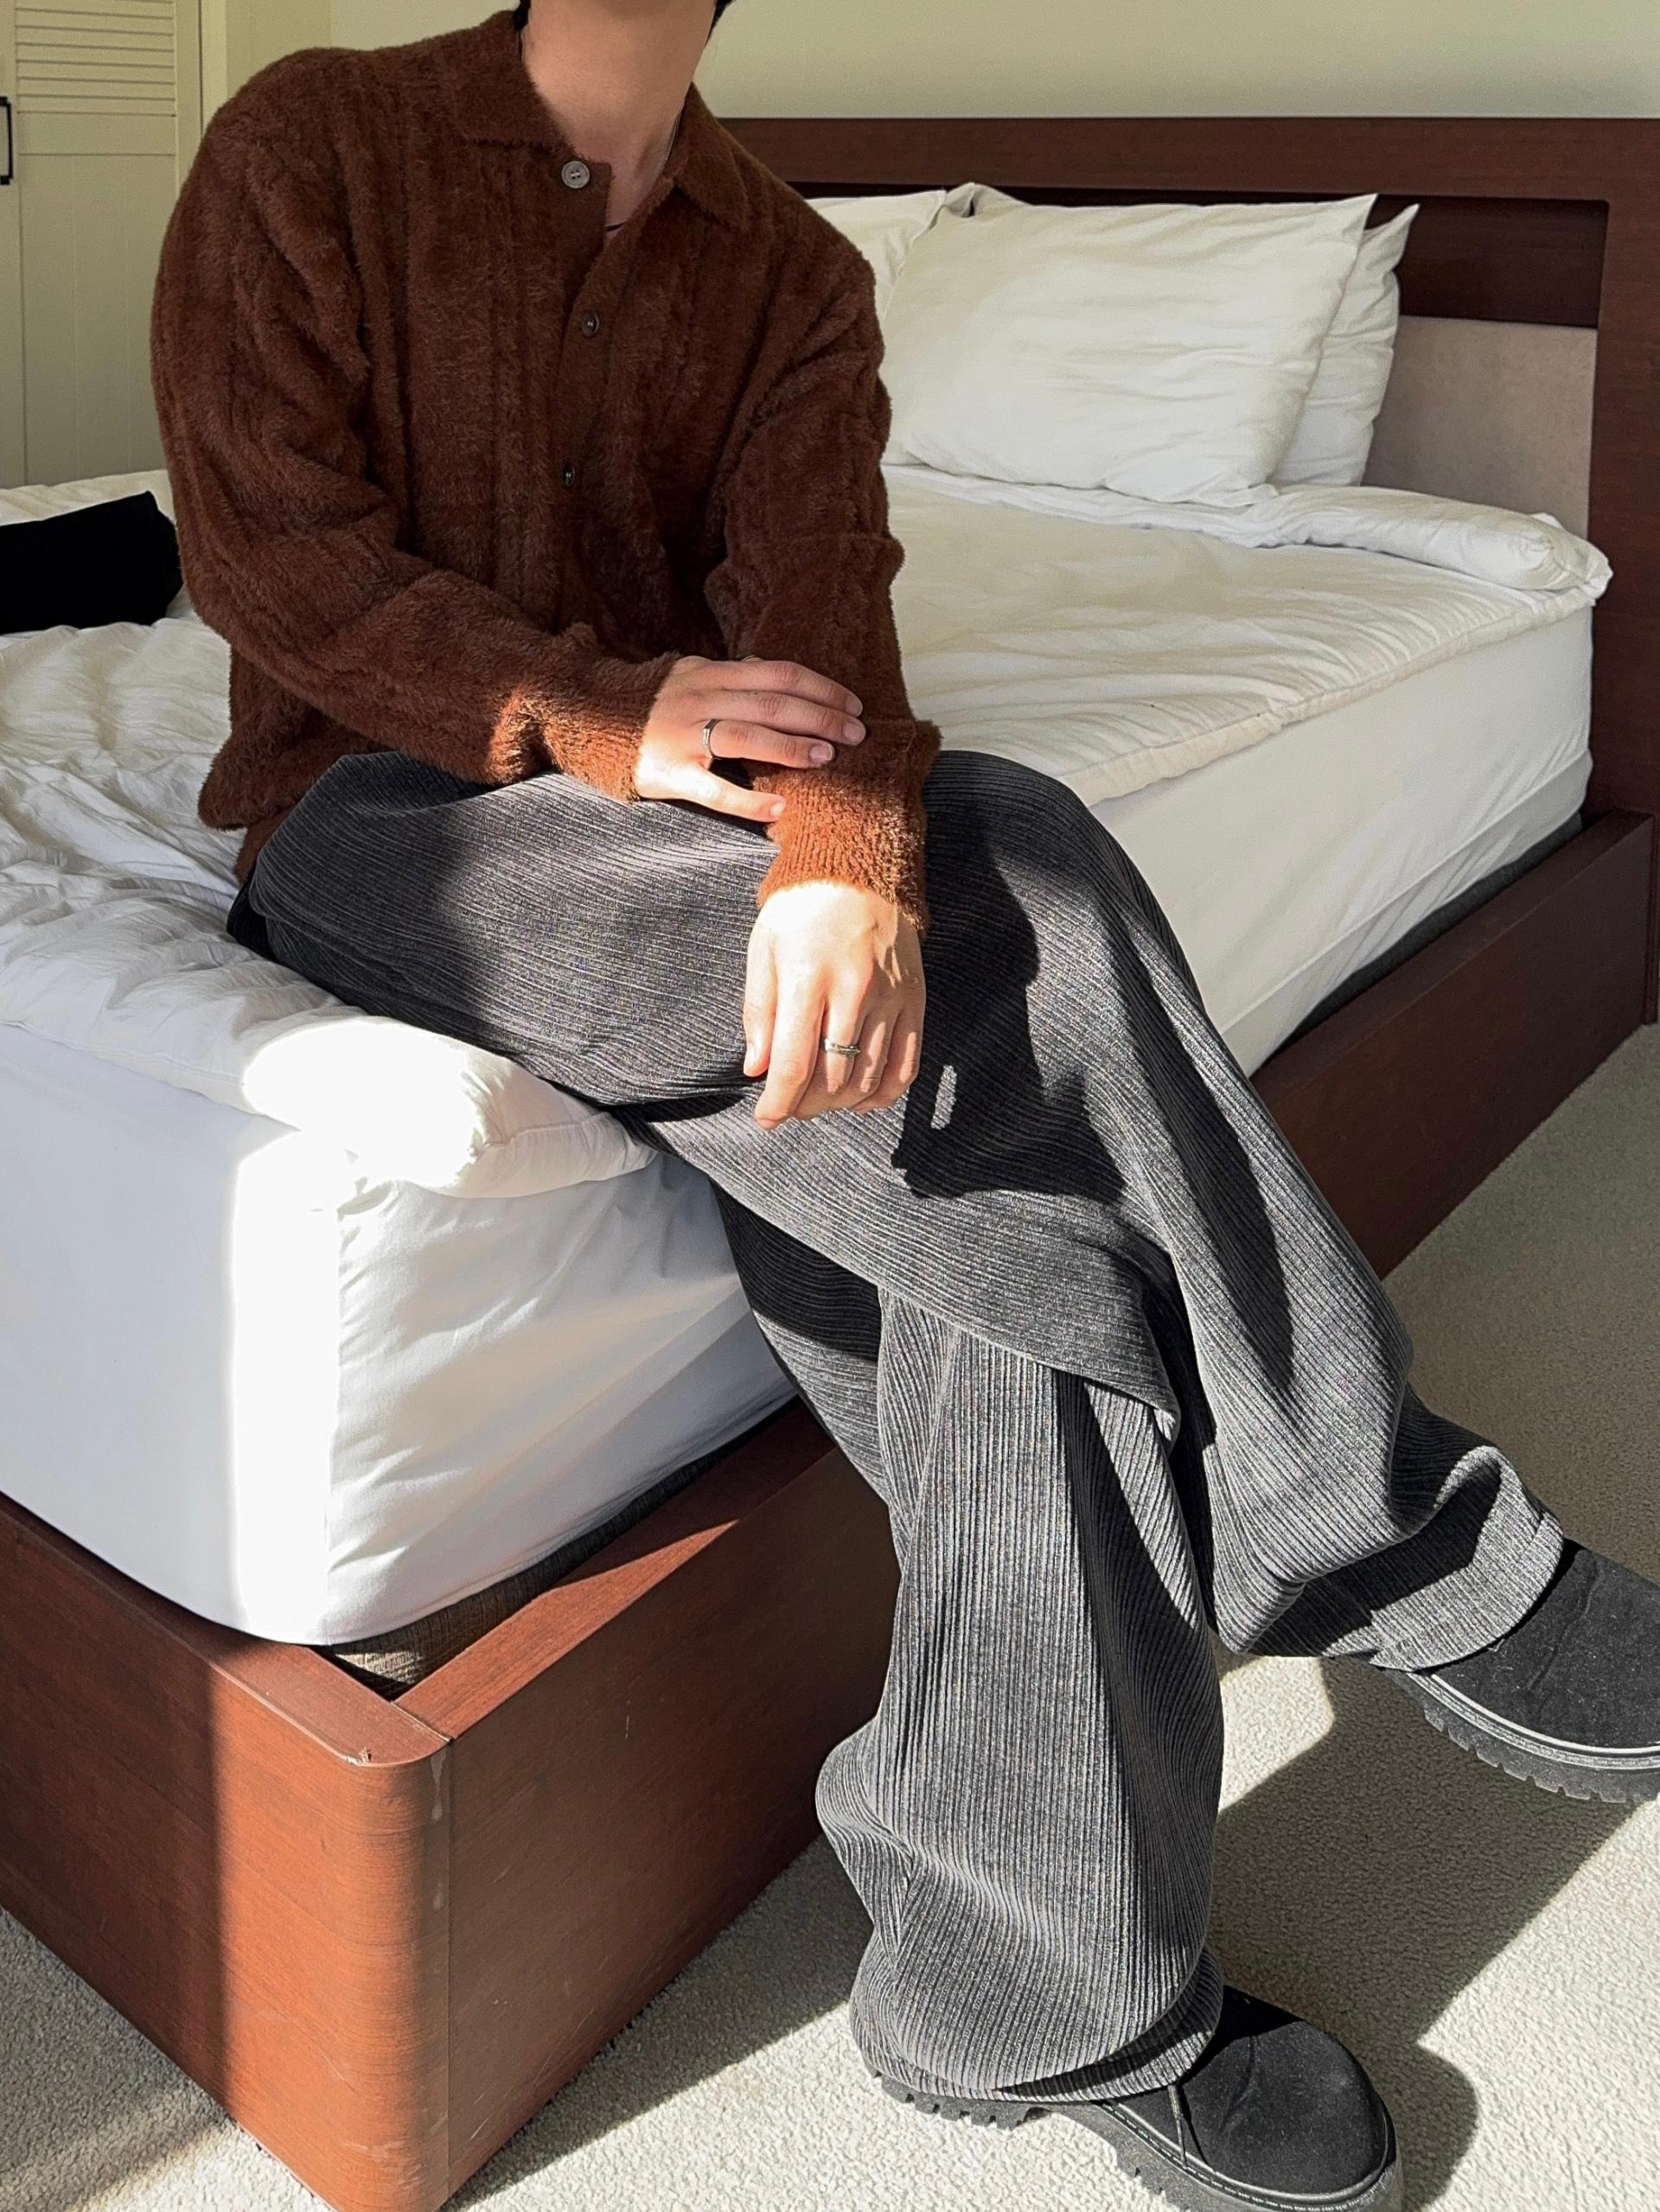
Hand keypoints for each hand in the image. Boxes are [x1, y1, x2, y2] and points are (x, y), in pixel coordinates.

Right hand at [633, 655, 865, 821]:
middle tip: (855, 734)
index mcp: (709, 673)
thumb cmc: (651, 705)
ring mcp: (683, 736)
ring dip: (792, 747)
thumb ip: (730, 675)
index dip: (819, 688)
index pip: (777, 674)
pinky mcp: (670, 774)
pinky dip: (749, 800)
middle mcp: (699, 699)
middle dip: (820, 717)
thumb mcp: (688, 676)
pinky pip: (715, 789)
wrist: (588, 722)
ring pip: (747, 737)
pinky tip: (780, 807)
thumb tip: (771, 668)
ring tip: (827, 757)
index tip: (852, 704)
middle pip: (771, 703)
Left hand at [742, 883, 924, 1129]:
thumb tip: (758, 1070)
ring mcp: (891, 996)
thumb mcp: (763, 951)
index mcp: (808, 978)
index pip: (795, 1065)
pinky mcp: (914, 999)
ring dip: (840, 1103)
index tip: (767, 1118)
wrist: (858, 867)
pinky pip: (906, 1065)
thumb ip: (759, 1013)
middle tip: (791, 1105)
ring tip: (820, 1100)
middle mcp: (854, 991)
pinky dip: (884, 1093)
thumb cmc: (801, 910)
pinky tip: (862, 1099)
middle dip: (806, 1105)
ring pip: (868, 1078)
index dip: (779, 1103)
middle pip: (832, 1079)